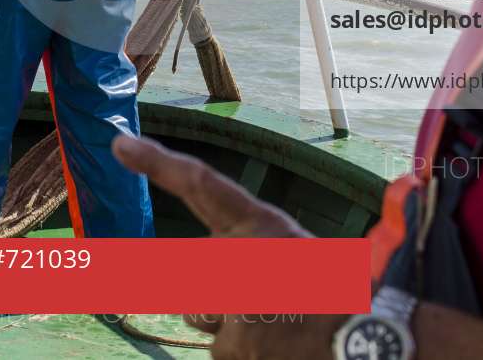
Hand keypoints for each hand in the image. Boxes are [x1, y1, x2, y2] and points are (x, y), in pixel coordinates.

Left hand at [112, 136, 350, 358]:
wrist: (361, 336)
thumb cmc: (331, 291)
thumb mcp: (291, 254)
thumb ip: (243, 258)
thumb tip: (202, 287)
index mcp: (259, 223)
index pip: (200, 183)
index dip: (157, 162)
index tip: (120, 143)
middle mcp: (237, 256)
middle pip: (193, 278)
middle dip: (216, 296)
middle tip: (266, 302)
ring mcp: (230, 300)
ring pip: (205, 317)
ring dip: (234, 326)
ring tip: (279, 324)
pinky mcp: (230, 342)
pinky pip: (220, 348)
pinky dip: (244, 351)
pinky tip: (277, 346)